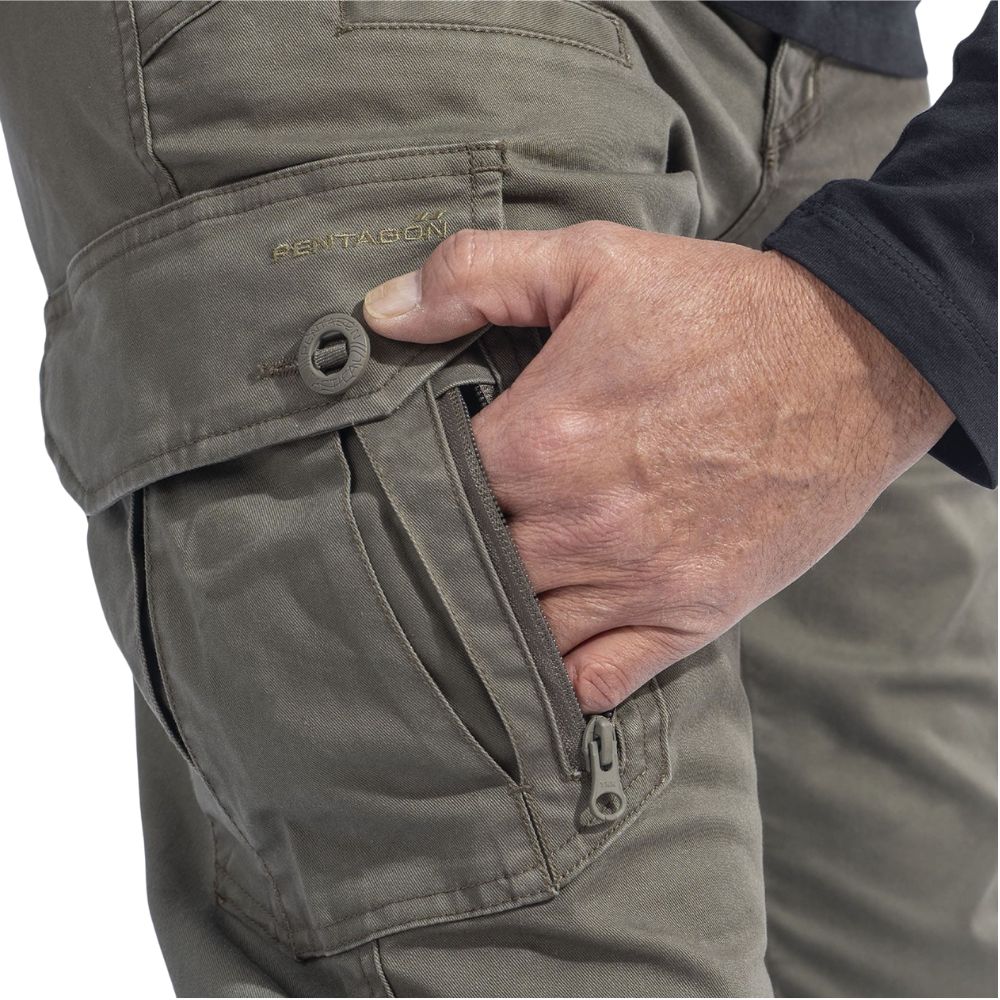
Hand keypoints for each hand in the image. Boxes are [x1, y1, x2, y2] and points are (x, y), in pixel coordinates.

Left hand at [363, 223, 951, 712]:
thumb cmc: (721, 310)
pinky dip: (558, 682)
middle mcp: (579, 524)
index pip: (432, 488)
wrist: (854, 362)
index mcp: (542, 441)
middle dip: (449, 552)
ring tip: (480, 595)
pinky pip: (596, 681)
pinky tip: (542, 658)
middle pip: (468, 567)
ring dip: (493, 618)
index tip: (423, 475)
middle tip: (446, 536)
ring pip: (520, 633)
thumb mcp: (595, 259)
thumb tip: (378, 312)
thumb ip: (476, 275)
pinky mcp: (688, 616)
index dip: (416, 482)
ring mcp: (635, 581)